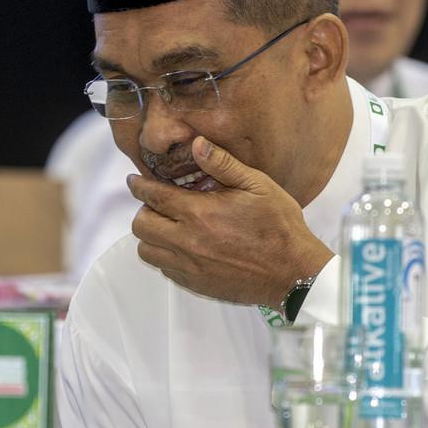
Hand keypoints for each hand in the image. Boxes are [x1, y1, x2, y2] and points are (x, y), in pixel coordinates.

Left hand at [126, 136, 333, 306]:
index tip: (134, 181)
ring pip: (146, 250)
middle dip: (145, 210)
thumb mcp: (257, 186)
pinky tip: (183, 246)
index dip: (139, 186)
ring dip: (151, 236)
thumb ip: (223, 164)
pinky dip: (165, 256)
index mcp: (199, 214)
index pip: (153, 197)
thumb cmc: (279, 227)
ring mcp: (189, 266)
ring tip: (168, 226)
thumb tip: (197, 144)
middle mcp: (187, 242)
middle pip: (141, 225)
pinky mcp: (194, 284)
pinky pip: (163, 269)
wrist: (294, 274)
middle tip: (159, 204)